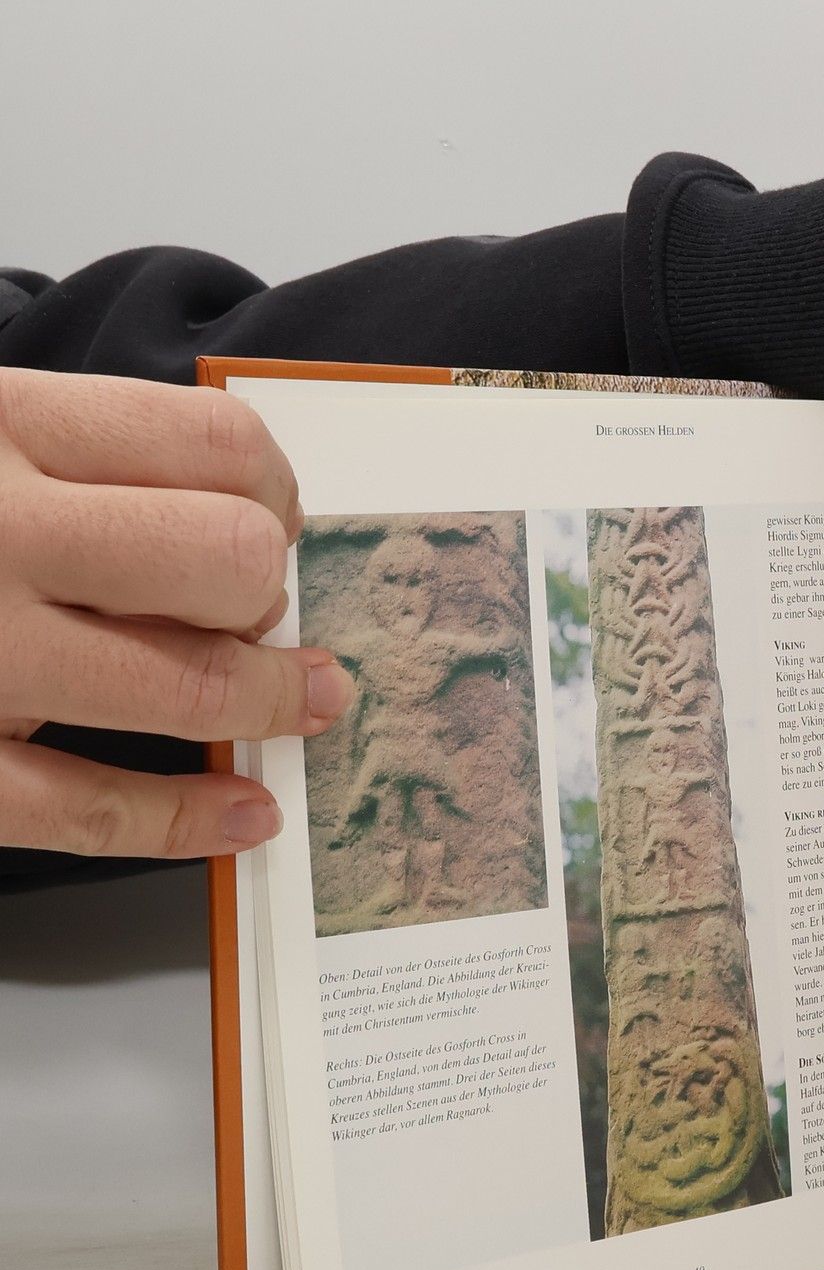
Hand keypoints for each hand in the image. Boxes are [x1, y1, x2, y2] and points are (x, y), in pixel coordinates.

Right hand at [0, 368, 348, 858]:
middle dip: (267, 596)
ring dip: (271, 702)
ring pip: (188, 687)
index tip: (275, 525)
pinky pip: (85, 808)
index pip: (219, 449)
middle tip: (260, 614)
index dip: (278, 495)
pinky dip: (185, 820)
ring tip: (306, 702)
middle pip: (229, 561)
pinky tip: (244, 814)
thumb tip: (235, 530)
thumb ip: (70, 465)